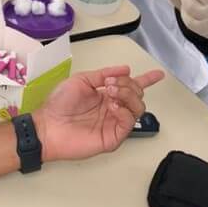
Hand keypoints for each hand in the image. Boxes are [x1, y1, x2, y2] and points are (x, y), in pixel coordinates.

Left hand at [33, 66, 163, 162]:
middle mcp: (114, 108)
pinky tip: (112, 105)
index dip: (146, 80)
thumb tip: (126, 69)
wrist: (48, 125)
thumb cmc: (59, 104)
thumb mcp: (82, 80)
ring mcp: (114, 123)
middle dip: (129, 84)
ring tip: (110, 92)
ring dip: (128, 95)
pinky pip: (129, 122)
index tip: (159, 74)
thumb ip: (104, 73)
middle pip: (137, 94)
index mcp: (106, 95)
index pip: (131, 87)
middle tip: (110, 83)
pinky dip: (125, 110)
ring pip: (138, 107)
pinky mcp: (113, 137)